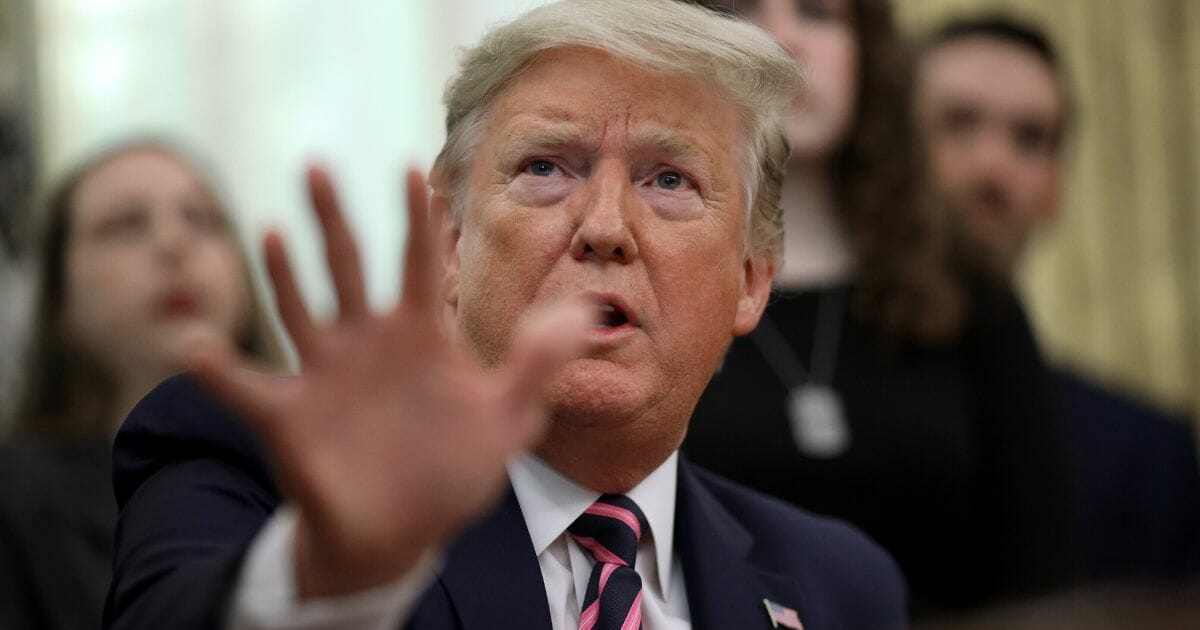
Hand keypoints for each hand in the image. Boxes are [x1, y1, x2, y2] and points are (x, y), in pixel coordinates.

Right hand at [191, 167, 592, 596]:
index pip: (416, 263)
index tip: (412, 168)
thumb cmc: (451, 473)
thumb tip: (583, 312)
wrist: (401, 534)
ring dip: (281, 269)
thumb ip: (538, 366)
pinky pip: (246, 387)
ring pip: (298, 306)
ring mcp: (324, 374)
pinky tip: (192, 344)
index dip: (416, 218)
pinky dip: (217, 369)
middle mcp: (366, 342)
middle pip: (346, 265)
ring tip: (271, 228)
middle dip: (333, 218)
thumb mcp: (506, 421)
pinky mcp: (290, 415)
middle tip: (316, 165)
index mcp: (419, 336)